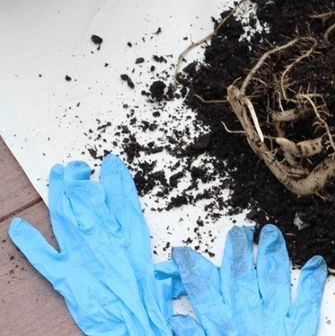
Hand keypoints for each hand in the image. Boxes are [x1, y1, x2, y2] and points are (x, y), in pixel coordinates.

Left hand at [8, 156, 174, 334]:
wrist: (133, 324)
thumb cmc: (150, 302)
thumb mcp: (164, 273)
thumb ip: (165, 258)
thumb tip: (171, 253)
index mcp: (132, 236)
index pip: (122, 198)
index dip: (116, 177)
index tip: (110, 161)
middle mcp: (105, 239)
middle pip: (88, 200)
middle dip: (80, 180)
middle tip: (75, 166)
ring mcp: (82, 255)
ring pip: (65, 216)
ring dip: (58, 194)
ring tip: (55, 175)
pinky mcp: (64, 276)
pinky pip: (42, 255)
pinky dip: (29, 241)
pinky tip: (18, 226)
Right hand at [169, 225, 326, 335]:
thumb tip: (174, 319)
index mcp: (222, 328)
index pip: (203, 291)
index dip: (192, 269)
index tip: (182, 251)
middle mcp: (248, 318)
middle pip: (240, 276)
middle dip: (237, 252)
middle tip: (236, 231)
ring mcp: (276, 321)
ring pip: (273, 279)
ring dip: (272, 254)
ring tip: (271, 232)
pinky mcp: (300, 330)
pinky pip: (308, 301)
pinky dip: (313, 281)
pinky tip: (318, 262)